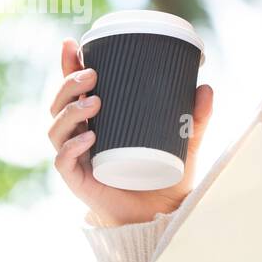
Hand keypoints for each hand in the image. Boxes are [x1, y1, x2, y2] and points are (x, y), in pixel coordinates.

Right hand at [49, 37, 213, 227]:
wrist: (160, 217)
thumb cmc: (164, 177)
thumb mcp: (183, 142)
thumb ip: (195, 118)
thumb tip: (205, 86)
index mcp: (96, 121)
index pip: (74, 90)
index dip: (67, 66)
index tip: (72, 44)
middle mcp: (80, 136)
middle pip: (59, 104)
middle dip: (69, 85)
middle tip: (93, 75)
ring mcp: (76, 159)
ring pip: (56, 129)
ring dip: (70, 112)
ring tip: (94, 103)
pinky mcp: (78, 182)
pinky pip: (64, 162)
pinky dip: (72, 147)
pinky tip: (89, 138)